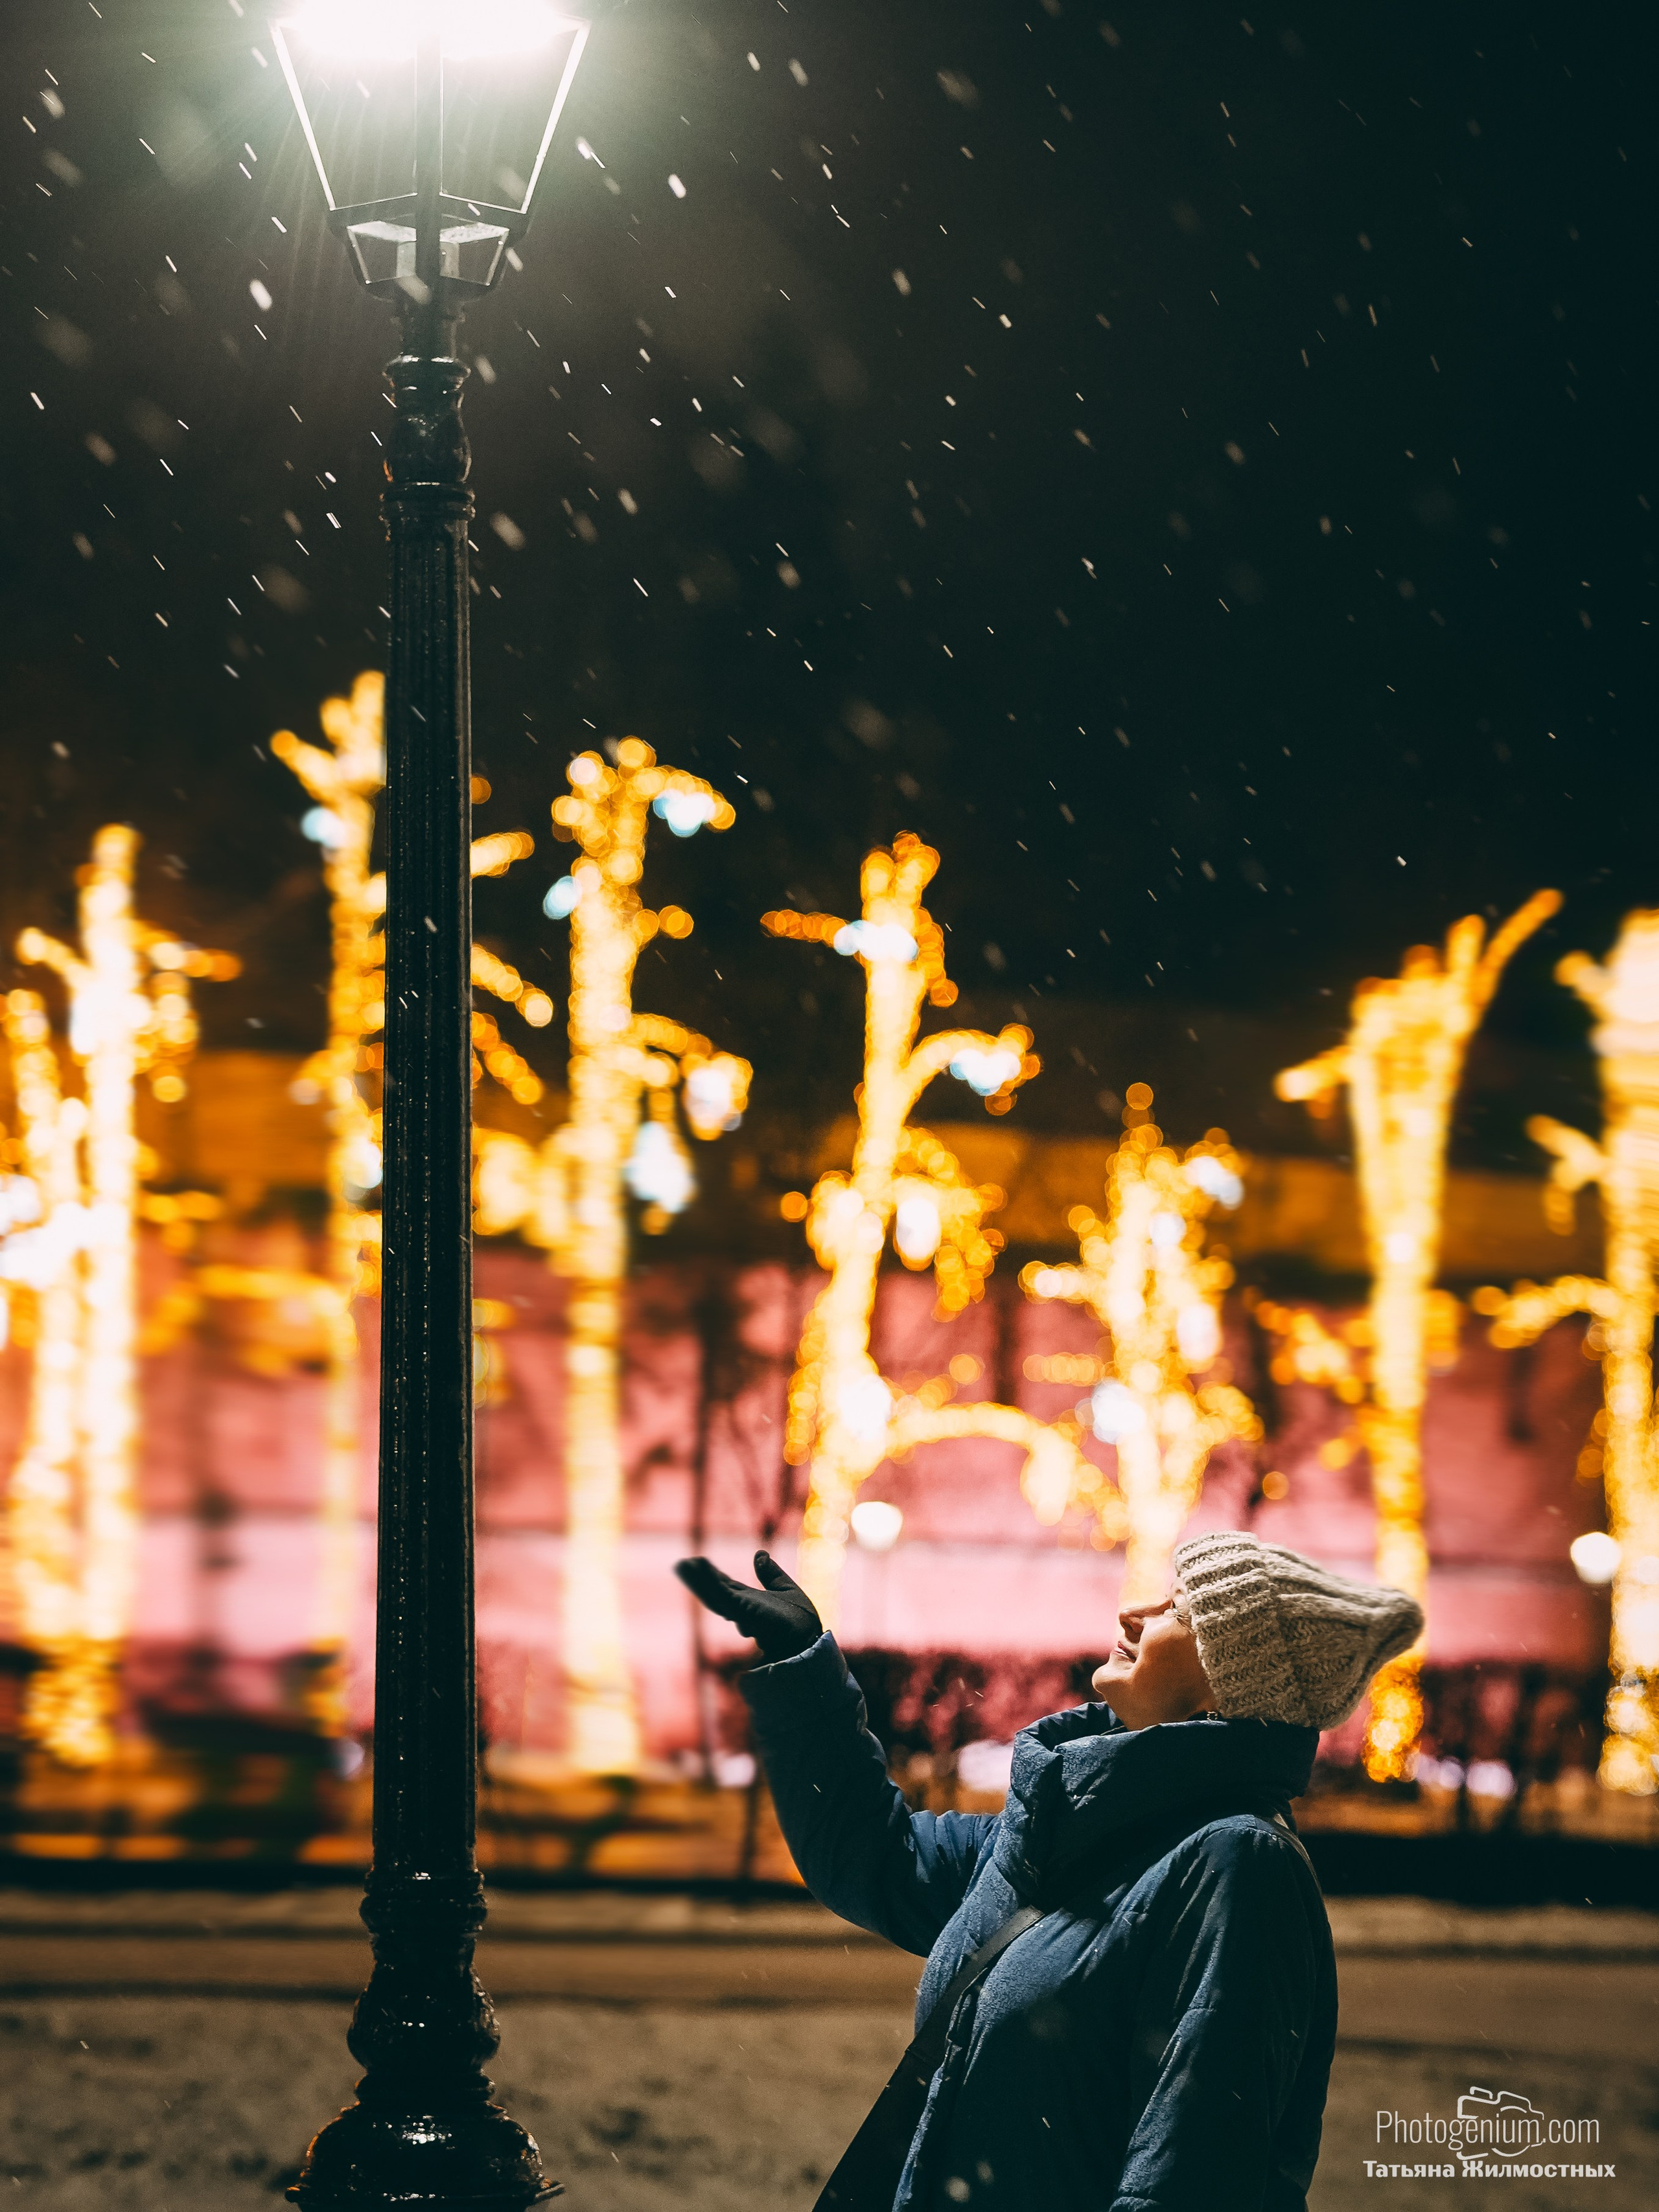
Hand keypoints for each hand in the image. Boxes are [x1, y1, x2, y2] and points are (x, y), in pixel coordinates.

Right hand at [674, 1550, 823, 1661]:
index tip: (697, 1563)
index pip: (725, 1587)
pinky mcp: (744, 1612)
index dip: (711, 1576)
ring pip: (714, 1596)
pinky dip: (711, 1584)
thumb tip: (759, 1554)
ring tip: (683, 1566)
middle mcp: (742, 1608)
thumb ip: (771, 1574)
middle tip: (681, 1565)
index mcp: (750, 1602)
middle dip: (698, 1579)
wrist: (807, 1642)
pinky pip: (724, 1596)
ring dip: (699, 1581)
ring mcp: (741, 1611)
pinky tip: (701, 1570)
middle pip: (714, 1592)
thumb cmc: (800, 1624)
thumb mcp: (786, 1590)